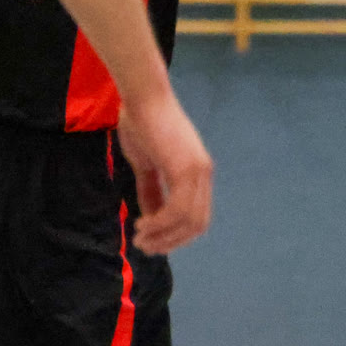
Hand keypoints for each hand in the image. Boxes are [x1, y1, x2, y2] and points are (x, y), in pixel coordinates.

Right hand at [117, 88, 213, 254]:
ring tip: (140, 239)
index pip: (198, 217)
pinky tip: (142, 224)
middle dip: (171, 241)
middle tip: (145, 246)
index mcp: (198, 173)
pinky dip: (160, 223)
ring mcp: (198, 172)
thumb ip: (151, 191)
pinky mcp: (186, 168)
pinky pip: (177, 209)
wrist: (141, 99)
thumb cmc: (141, 126)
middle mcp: (204, 175)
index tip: (153, 241)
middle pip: (198, 225)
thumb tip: (150, 218)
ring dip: (163, 236)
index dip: (177, 235)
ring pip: (188, 221)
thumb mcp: (146, 166)